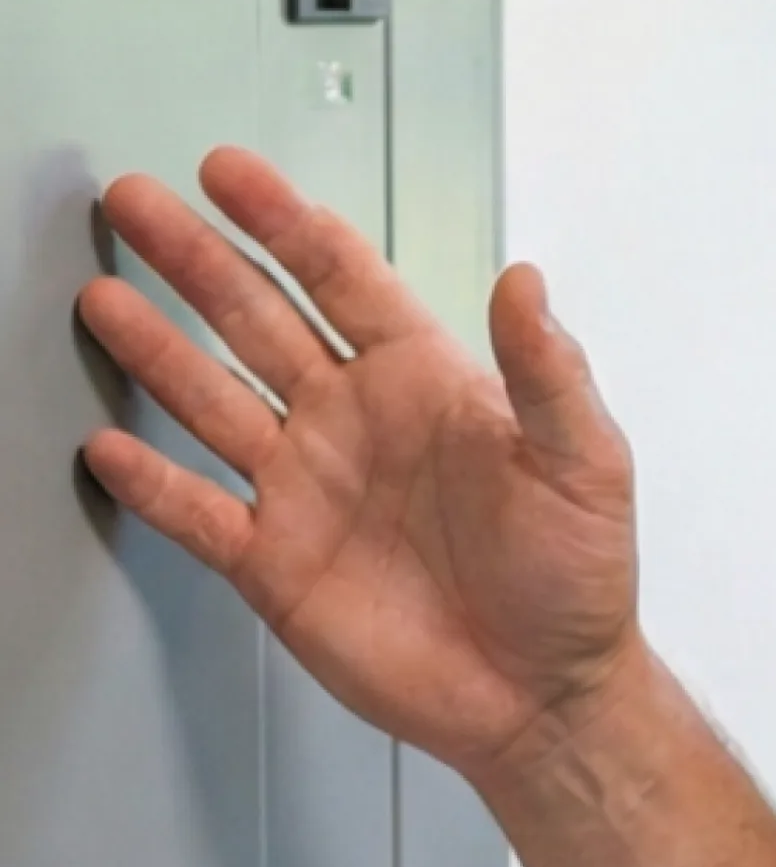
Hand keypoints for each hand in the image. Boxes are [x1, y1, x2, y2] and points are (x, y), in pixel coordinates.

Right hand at [77, 148, 641, 782]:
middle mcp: (352, 421)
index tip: (226, 171)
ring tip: (100, 299)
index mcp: (423, 380)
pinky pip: (198, 512)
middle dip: (193, 258)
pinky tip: (108, 447)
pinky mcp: (277, 564)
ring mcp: (307, 489)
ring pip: (211, 400)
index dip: (282, 220)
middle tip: (131, 202)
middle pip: (255, 319)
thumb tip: (526, 279)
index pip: (339, 277)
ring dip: (155, 351)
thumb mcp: (584, 463)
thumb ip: (548, 373)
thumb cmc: (577, 577)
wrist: (544, 695)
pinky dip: (151, 484)